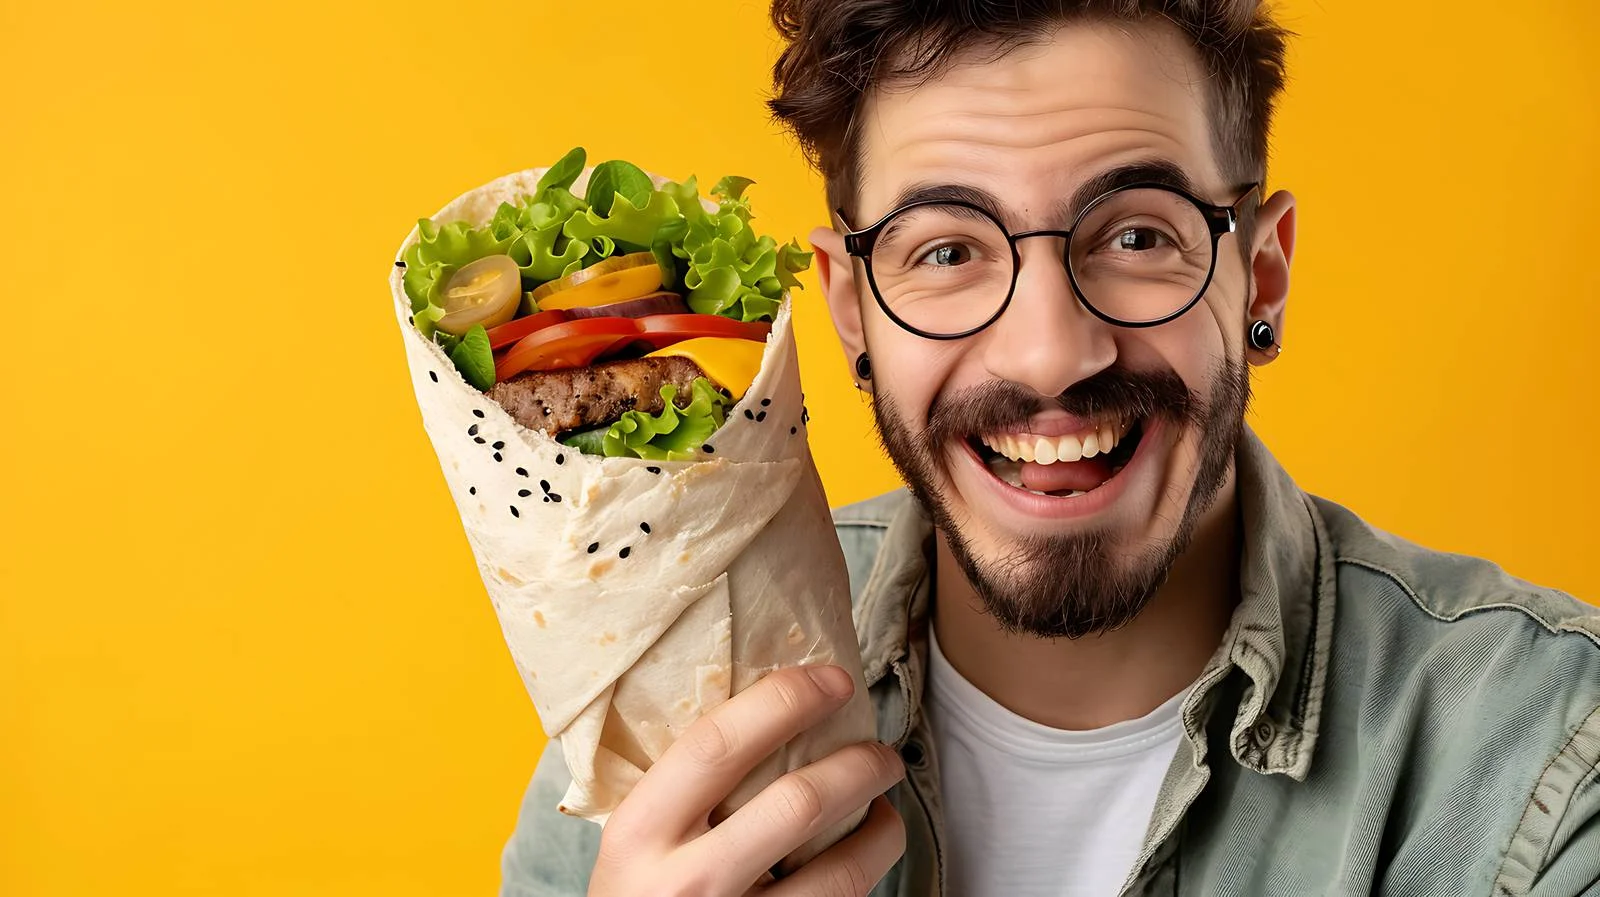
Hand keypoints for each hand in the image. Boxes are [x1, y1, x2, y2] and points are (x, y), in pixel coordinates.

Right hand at [588, 664, 906, 895]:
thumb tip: (765, 713)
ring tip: (886, 807)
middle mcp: (687, 882)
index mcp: (640, 833)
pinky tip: (867, 856)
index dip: (785, 701)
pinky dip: (868, 872)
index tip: (832, 681)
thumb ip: (677, 791)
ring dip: (882, 828)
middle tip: (882, 751)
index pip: (718, 745)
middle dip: (859, 765)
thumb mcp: (632, 844)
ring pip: (842, 870)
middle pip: (799, 804)